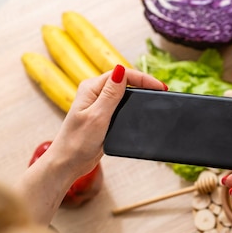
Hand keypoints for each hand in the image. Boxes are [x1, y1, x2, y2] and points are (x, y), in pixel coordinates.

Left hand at [45, 66, 166, 177]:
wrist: (68, 162)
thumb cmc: (77, 141)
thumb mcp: (97, 116)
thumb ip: (111, 94)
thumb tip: (121, 69)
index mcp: (92, 88)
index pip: (122, 74)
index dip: (143, 78)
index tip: (160, 87)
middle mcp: (95, 93)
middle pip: (124, 81)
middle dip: (144, 84)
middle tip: (162, 92)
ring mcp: (99, 105)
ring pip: (124, 93)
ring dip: (139, 95)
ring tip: (155, 99)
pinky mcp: (103, 117)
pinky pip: (121, 106)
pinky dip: (133, 107)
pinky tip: (141, 112)